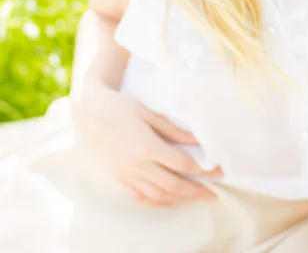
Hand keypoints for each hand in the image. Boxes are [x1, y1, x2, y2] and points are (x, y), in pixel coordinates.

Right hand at [71, 84, 223, 206]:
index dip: (203, 169)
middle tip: (214, 193)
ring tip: (196, 196)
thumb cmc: (119, 107)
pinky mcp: (119, 178)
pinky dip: (159, 201)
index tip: (218, 170)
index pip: (182, 164)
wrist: (89, 112)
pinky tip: (170, 199)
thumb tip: (198, 141)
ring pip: (158, 195)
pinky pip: (141, 197)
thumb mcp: (148, 112)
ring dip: (180, 199)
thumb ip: (173, 129)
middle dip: (197, 191)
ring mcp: (126, 174)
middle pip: (173, 185)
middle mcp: (137, 165)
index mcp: (146, 146)